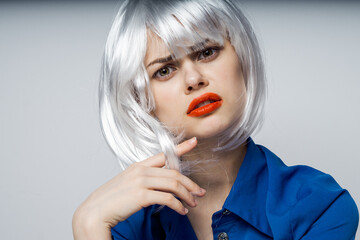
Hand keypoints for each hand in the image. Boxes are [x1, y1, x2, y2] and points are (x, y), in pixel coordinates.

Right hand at [72, 137, 204, 239]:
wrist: (95, 212)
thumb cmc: (111, 200)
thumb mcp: (127, 184)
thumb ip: (144, 180)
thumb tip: (160, 186)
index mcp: (138, 166)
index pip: (164, 154)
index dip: (181, 148)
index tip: (193, 142)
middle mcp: (141, 171)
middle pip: (174, 173)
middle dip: (190, 184)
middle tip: (199, 192)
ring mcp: (141, 182)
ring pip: (174, 184)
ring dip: (187, 195)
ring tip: (193, 204)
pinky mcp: (142, 196)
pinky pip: (168, 199)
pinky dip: (178, 205)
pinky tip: (182, 211)